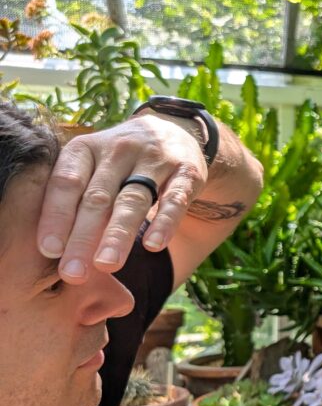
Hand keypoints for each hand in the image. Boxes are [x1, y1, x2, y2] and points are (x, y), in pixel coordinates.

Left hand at [36, 113, 207, 281]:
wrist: (175, 132)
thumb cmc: (120, 163)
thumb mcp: (93, 167)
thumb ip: (73, 198)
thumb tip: (52, 249)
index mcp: (86, 148)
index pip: (67, 182)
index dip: (56, 215)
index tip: (49, 250)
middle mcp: (119, 150)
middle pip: (98, 197)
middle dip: (83, 237)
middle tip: (73, 273)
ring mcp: (156, 159)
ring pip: (133, 200)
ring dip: (118, 234)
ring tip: (107, 264)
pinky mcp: (187, 173)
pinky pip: (174, 200)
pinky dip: (164, 222)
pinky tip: (153, 246)